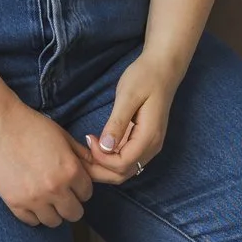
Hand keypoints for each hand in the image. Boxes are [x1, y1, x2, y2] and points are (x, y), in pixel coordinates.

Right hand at [0, 101, 95, 226]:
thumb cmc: (31, 126)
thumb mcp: (63, 137)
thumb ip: (82, 156)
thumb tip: (99, 169)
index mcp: (70, 170)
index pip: (87, 194)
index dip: (80, 187)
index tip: (72, 181)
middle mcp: (55, 188)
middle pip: (74, 213)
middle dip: (71, 202)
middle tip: (61, 191)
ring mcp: (34, 199)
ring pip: (54, 222)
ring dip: (53, 211)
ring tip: (46, 197)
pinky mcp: (14, 203)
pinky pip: (32, 222)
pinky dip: (34, 214)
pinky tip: (31, 199)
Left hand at [82, 50, 180, 184]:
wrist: (163, 68)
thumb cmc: (145, 77)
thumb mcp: (128, 96)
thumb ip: (117, 123)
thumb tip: (105, 147)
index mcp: (149, 137)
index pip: (122, 164)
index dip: (102, 159)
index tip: (89, 138)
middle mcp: (151, 147)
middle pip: (122, 174)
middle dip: (98, 170)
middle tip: (78, 153)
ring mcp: (149, 146)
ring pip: (123, 170)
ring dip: (101, 167)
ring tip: (83, 151)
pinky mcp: (143, 142)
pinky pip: (125, 160)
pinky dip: (108, 160)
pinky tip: (95, 148)